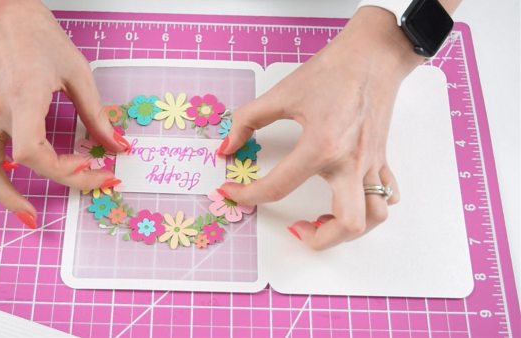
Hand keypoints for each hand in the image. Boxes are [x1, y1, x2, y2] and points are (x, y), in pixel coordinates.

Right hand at [0, 0, 126, 227]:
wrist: (6, 13)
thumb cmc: (40, 35)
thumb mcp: (79, 72)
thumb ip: (96, 114)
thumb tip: (116, 144)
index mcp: (23, 100)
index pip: (33, 155)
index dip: (63, 170)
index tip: (92, 165)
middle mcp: (1, 112)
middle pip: (12, 166)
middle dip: (53, 184)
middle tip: (89, 186)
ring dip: (3, 191)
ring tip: (27, 211)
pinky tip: (7, 172)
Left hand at [219, 7, 425, 249]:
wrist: (373, 54)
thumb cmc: (332, 71)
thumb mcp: (282, 93)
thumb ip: (248, 121)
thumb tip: (228, 145)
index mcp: (321, 147)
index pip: (278, 188)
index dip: (247, 196)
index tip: (233, 193)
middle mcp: (350, 162)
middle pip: (347, 224)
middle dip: (318, 239)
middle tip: (297, 229)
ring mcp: (370, 164)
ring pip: (374, 218)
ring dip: (348, 229)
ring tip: (324, 219)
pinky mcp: (381, 158)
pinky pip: (387, 195)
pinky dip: (371, 206)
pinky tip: (350, 197)